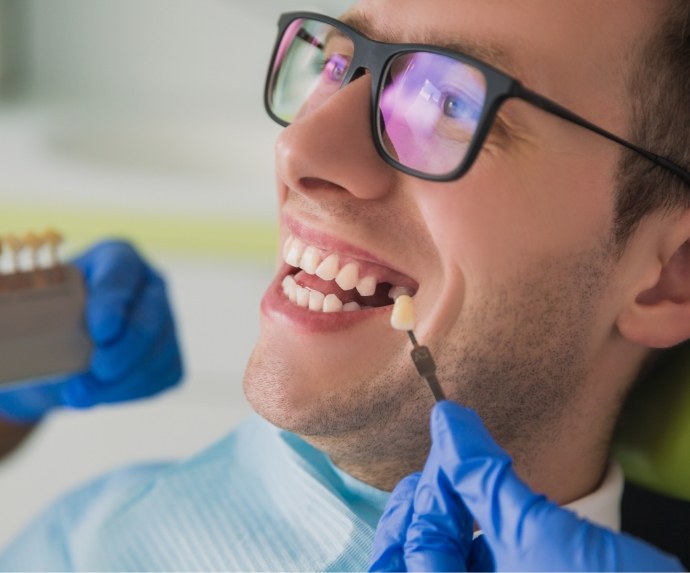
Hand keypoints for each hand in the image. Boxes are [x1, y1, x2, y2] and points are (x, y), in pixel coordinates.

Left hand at [0, 241, 183, 423]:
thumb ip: (19, 303)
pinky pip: (163, 375)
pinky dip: (132, 392)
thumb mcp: (25, 306)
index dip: (113, 302)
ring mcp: (167, 321)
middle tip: (98, 372)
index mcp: (115, 258)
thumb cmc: (38, 323)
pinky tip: (102, 395)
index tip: (99, 332)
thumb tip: (4, 300)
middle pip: (150, 316)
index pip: (120, 274)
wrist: (54, 357)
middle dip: (126, 349)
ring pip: (158, 352)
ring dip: (122, 381)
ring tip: (80, 397)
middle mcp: (150, 286)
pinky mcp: (172, 355)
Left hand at [370, 401, 684, 571]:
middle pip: (409, 556)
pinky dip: (466, 532)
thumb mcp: (540, 533)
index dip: (434, 483)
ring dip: (442, 514)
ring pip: (436, 560)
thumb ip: (483, 477)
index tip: (452, 437)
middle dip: (422, 504)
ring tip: (463, 475)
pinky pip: (465, 564)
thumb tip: (447, 421)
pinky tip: (486, 503)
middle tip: (447, 462)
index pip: (417, 542)